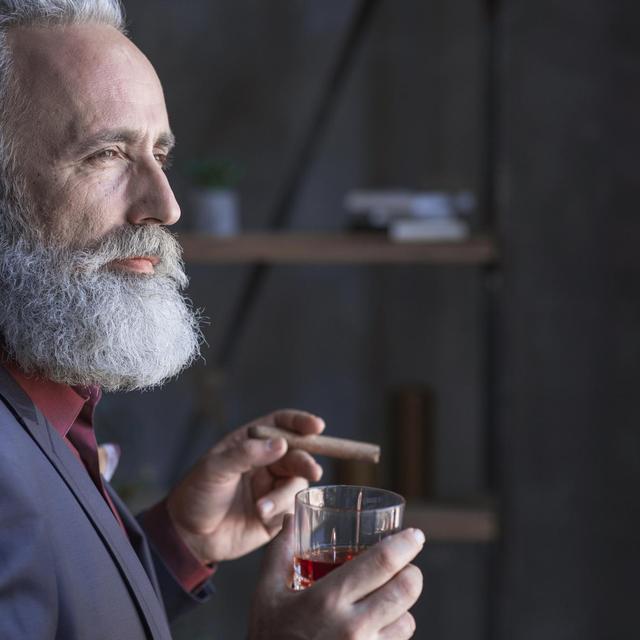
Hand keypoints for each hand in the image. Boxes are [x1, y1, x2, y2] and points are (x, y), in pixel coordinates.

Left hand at [166, 409, 324, 563]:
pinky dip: (281, 512)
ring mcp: (272, 487)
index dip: (300, 422)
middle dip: (306, 462)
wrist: (188, 538)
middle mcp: (266, 462)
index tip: (316, 427)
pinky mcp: (276, 514)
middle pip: (297, 454)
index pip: (281, 424)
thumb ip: (246, 454)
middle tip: (313, 471)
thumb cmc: (196, 495)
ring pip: (297, 483)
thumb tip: (281, 444)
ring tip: (262, 509)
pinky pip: (292, 509)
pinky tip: (262, 519)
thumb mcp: (215, 469)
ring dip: (284, 495)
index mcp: (251, 442)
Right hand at [249, 515, 423, 639]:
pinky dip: (394, 630)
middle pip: (406, 589)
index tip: (415, 535)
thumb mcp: (266, 593)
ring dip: (403, 605)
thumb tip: (289, 517)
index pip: (382, 562)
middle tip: (405, 565)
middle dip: (412, 571)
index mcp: (328, 599)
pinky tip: (377, 625)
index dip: (405, 544)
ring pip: (408, 620)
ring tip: (386, 597)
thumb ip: (279, 552)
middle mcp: (352, 627)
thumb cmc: (268, 637)